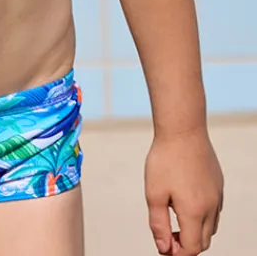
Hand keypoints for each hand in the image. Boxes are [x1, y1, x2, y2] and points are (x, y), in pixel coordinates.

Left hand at [145, 129, 223, 255]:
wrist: (183, 129)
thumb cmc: (164, 159)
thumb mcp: (154, 193)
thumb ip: (158, 224)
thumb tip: (164, 248)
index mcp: (194, 212)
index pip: (191, 249)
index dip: (176, 253)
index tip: (163, 246)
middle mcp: (211, 207)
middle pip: (203, 241)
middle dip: (187, 245)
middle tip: (168, 236)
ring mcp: (217, 195)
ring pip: (211, 227)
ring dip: (196, 231)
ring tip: (175, 219)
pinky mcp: (218, 184)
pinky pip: (215, 210)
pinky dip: (203, 216)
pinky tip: (186, 202)